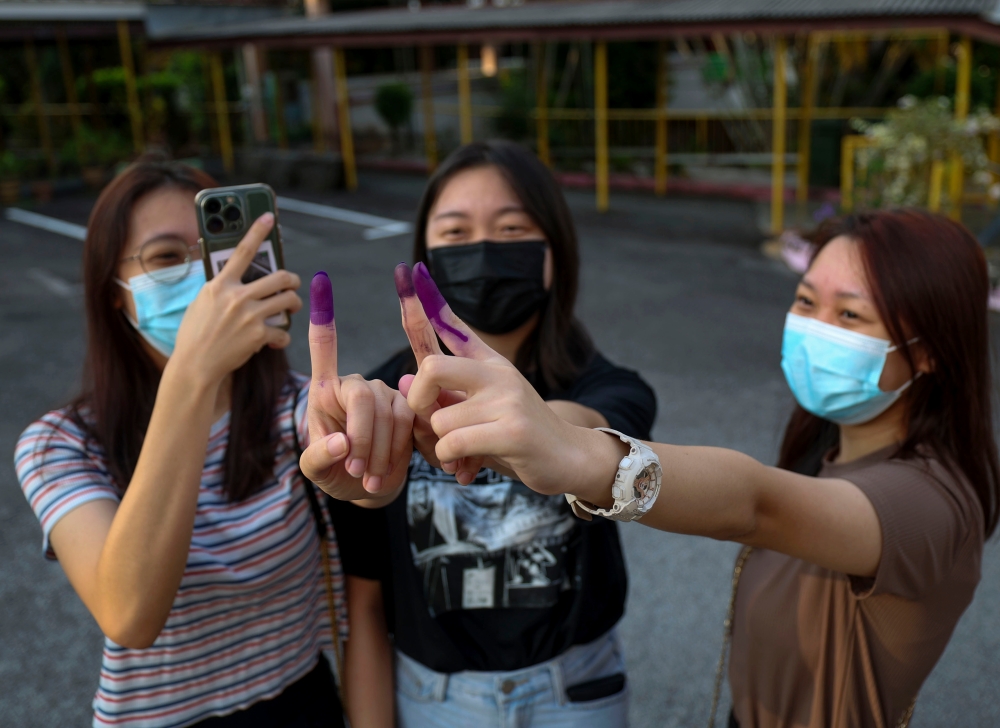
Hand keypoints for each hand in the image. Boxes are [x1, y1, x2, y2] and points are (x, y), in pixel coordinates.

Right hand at [171, 212, 300, 385]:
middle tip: (291, 285)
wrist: (195, 365)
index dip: (257, 231)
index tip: (268, 216)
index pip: (241, 251)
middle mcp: (236, 297)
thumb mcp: (201, 303)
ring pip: (288, 300)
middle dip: (292, 280)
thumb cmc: (196, 334)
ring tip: (290, 308)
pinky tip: (274, 341)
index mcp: (219, 285)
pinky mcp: (258, 335)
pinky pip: (282, 332)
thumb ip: (220, 289)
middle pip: (280, 277)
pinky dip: (281, 337)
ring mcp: (249, 316)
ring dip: (293, 304)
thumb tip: (239, 280)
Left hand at [300, 271, 413, 499]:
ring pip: (389, 414)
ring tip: (366, 478)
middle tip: (354, 468)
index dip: (324, 317)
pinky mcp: (409, 410)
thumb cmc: (334, 473)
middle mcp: (355, 386)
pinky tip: (386, 471)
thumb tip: (340, 442)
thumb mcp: (315, 472)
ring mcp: (384, 395)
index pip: (323, 350)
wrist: (366, 489)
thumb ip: (318, 457)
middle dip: (361, 435)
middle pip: (362, 396)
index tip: (320, 280)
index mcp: (324, 392)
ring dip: (378, 451)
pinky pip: (410, 424)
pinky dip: (397, 452)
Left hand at [402, 262, 599, 496]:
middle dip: (418, 398)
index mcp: (489, 365)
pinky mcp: (513, 430)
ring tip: (461, 455)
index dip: (425, 302)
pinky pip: (453, 443)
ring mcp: (508, 400)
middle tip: (427, 418)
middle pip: (432, 367)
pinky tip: (465, 468)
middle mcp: (498, 374)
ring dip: (441, 446)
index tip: (410, 269)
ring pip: (439, 420)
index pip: (452, 327)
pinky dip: (450, 461)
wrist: (569, 458)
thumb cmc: (517, 438)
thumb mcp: (481, 412)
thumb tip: (403, 379)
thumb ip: (444, 396)